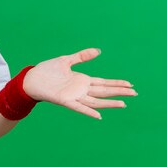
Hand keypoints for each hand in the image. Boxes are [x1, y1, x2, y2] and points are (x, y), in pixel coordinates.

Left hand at [22, 48, 136, 119]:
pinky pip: (78, 107)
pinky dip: (88, 112)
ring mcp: (73, 96)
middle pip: (103, 91)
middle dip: (119, 92)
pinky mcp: (64, 101)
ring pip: (95, 101)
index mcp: (81, 80)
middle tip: (135, 93)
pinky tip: (99, 115)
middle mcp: (80, 89)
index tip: (130, 85)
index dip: (116, 84)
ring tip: (123, 104)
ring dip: (109, 103)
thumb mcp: (66, 60)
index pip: (103, 83)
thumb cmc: (47, 70)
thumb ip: (81, 56)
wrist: (31, 78)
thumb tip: (98, 51)